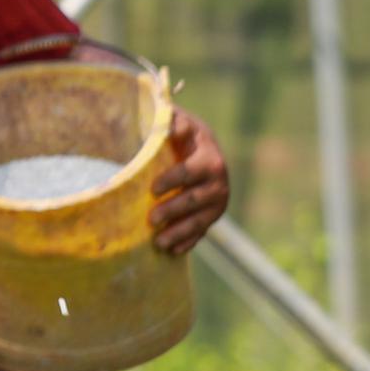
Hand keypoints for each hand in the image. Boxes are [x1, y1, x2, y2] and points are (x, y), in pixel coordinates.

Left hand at [151, 108, 228, 253]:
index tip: (152, 188)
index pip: (189, 172)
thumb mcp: (179, 121)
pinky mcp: (212, 216)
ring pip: (200, 221)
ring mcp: (217, 202)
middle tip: (151, 218)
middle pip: (194, 200)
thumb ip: (172, 120)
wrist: (203, 148)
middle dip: (173, 210)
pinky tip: (173, 250)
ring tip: (159, 242)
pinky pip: (202, 232)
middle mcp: (218, 183)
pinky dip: (188, 242)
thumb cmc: (183, 133)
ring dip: (180, 232)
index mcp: (209, 159)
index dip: (172, 180)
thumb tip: (167, 122)